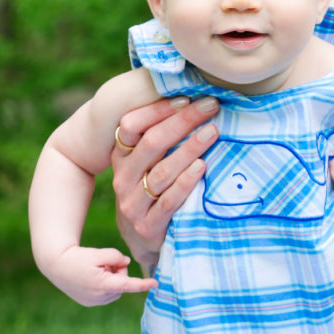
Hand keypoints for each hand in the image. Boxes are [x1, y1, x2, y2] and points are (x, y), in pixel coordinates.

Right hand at [47, 245, 155, 306]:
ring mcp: (94, 302)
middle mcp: (100, 297)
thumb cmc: (78, 257)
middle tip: (105, 262)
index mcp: (103, 284)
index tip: (156, 284)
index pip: (128, 284)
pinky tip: (92, 276)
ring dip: (112, 278)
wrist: (56, 265)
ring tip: (96, 269)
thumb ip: (116, 256)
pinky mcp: (89, 303)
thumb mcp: (98, 253)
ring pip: (116, 289)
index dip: (143, 284)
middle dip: (119, 271)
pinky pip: (107, 293)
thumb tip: (126, 263)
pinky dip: (105, 284)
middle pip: (122, 282)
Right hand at [111, 96, 219, 272]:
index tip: (186, 98)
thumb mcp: (147, 162)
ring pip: (162, 171)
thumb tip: (192, 97)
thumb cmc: (153, 187)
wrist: (144, 236)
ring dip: (190, 148)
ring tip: (212, 132)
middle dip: (183, 122)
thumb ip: (160, 136)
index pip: (132, 125)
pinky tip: (202, 167)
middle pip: (152, 143)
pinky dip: (186, 182)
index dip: (158, 110)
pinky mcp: (148, 225)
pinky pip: (169, 201)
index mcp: (121, 156)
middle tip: (210, 107)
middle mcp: (123, 178)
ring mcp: (133, 203)